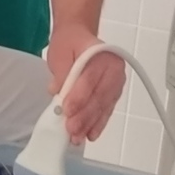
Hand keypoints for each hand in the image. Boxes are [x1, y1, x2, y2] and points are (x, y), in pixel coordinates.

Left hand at [46, 25, 125, 143]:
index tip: (66, 110)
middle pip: (99, 96)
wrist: (78, 37)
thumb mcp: (60, 52)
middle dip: (84, 116)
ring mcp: (116, 82)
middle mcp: (114, 68)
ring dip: (90, 124)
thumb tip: (57, 92)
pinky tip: (90, 134)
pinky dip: (98, 123)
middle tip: (71, 129)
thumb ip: (60, 72)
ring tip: (77, 137)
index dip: (79, 97)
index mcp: (102, 54)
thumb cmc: (70, 43)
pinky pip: (106, 110)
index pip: (90, 79)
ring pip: (104, 106)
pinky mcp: (113, 93)